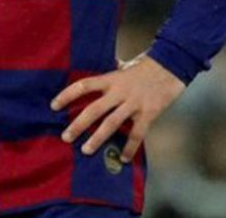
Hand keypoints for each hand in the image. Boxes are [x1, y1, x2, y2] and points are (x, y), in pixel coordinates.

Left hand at [50, 53, 185, 162]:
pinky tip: (124, 159)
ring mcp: (133, 104)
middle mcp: (119, 92)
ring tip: (86, 150)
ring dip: (97, 138)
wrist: (171, 66)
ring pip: (111, 124)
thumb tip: (97, 79)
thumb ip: (111, 75)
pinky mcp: (148, 114)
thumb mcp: (124, 67)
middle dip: (78, 124)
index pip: (84, 85)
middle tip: (66, 136)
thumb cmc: (146, 67)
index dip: (67, 95)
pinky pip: (137, 134)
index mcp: (111, 79)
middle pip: (94, 109)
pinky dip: (130, 148)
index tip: (54, 106)